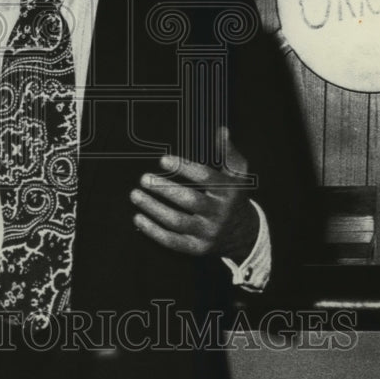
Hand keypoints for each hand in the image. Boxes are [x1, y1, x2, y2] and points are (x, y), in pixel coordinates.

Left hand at [130, 127, 258, 259]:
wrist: (244, 234)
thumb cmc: (234, 196)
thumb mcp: (238, 175)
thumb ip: (228, 153)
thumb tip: (222, 130)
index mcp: (228, 192)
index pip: (205, 178)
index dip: (184, 168)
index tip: (163, 159)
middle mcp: (219, 213)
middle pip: (189, 201)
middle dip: (164, 189)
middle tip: (144, 178)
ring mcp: (208, 233)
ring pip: (177, 222)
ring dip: (153, 208)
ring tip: (135, 194)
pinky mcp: (197, 248)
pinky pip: (172, 241)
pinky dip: (153, 231)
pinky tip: (138, 217)